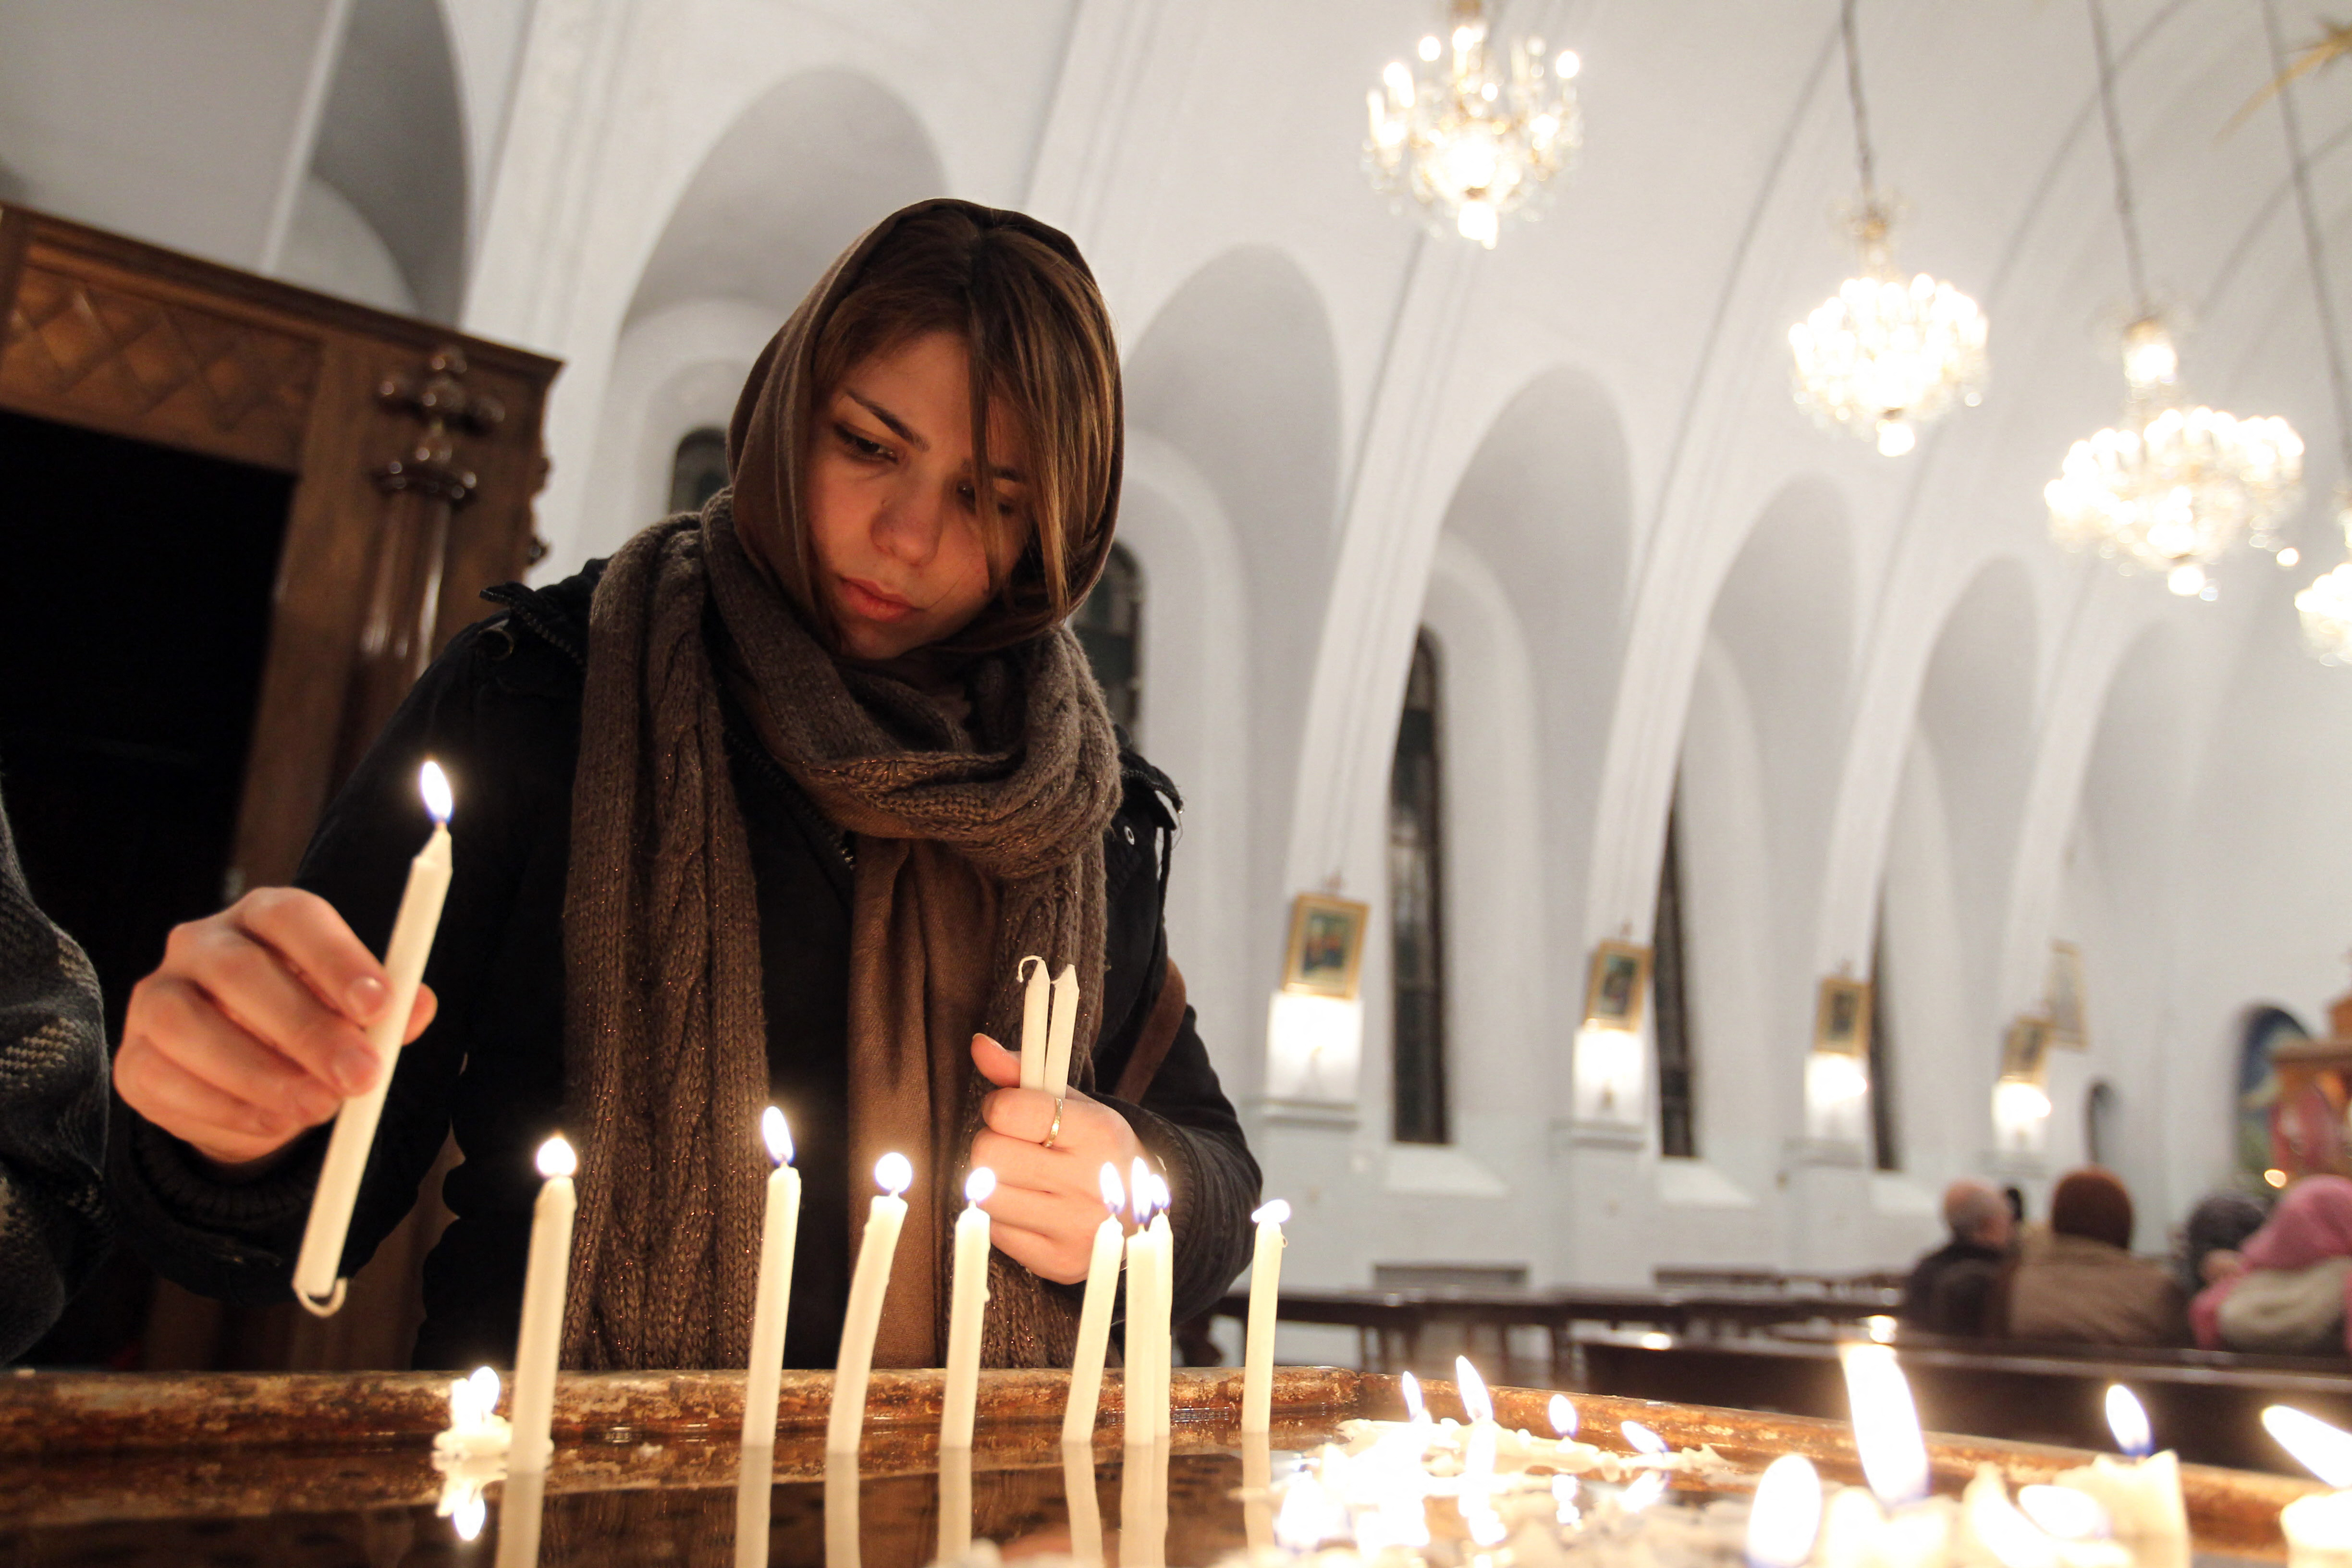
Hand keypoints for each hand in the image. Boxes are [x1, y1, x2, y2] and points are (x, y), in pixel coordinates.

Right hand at [114, 887, 436, 1169]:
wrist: (248, 1081)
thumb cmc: (310, 1028)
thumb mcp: (354, 1015)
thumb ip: (387, 1010)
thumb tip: (418, 1008)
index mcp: (263, 917)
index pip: (292, 917)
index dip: (336, 958)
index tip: (379, 1006)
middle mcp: (200, 945)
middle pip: (240, 971)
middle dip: (306, 1028)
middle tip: (359, 1076)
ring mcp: (156, 999)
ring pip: (188, 1026)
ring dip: (262, 1075)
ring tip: (318, 1108)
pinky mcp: (133, 1060)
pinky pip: (166, 1082)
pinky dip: (226, 1110)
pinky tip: (273, 1124)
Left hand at [969, 1032, 1146, 1283]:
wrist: (1142, 1213)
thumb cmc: (1096, 1150)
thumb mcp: (1073, 1104)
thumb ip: (1021, 1074)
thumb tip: (978, 1045)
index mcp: (1097, 1133)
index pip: (1009, 1111)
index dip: (999, 1108)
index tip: (1013, 1113)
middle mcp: (1090, 1182)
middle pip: (988, 1155)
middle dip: (991, 1146)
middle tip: (1015, 1149)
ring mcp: (1075, 1228)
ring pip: (984, 1196)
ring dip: (992, 1184)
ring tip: (1020, 1179)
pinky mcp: (1058, 1263)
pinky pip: (995, 1233)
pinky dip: (1002, 1218)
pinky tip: (1028, 1209)